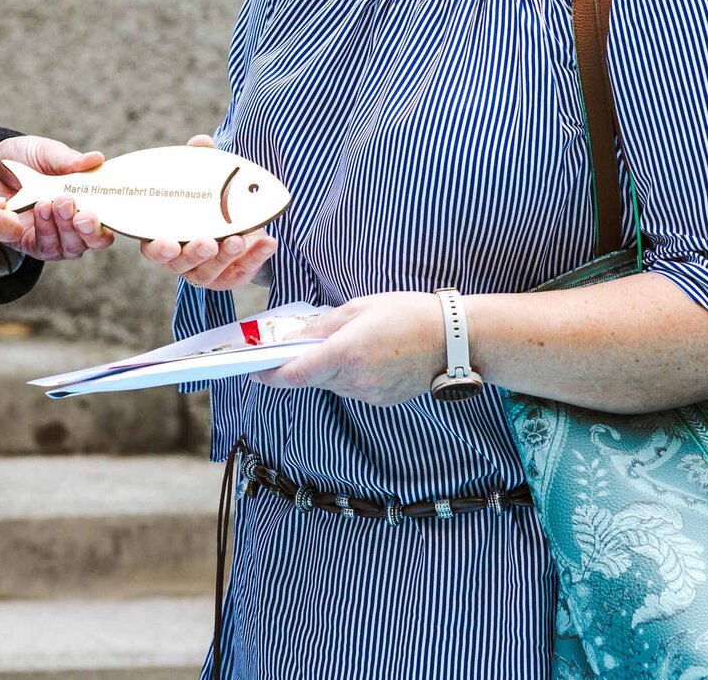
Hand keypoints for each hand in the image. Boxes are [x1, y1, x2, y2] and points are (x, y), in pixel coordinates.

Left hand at [0, 134, 110, 261]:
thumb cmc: (24, 159)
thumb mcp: (47, 153)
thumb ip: (69, 160)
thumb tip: (97, 159)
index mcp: (86, 202)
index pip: (107, 223)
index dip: (107, 223)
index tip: (95, 210)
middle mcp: (74, 224)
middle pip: (92, 241)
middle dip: (87, 229)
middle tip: (74, 208)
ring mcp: (54, 237)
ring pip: (70, 248)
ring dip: (63, 228)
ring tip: (50, 202)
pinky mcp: (31, 244)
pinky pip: (45, 247)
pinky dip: (45, 230)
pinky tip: (39, 209)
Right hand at [138, 134, 277, 289]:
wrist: (237, 221)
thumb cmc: (208, 201)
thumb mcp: (203, 180)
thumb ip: (200, 162)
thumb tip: (202, 142)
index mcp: (166, 235)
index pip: (154, 248)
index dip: (158, 248)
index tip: (169, 242)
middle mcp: (181, 258)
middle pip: (181, 262)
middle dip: (195, 253)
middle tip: (208, 242)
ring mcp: (204, 270)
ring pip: (210, 271)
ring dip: (225, 256)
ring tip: (238, 239)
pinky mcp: (228, 276)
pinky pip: (240, 271)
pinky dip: (255, 257)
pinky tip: (268, 242)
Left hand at [250, 291, 445, 404]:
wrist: (454, 339)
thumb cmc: (408, 313)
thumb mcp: (360, 307)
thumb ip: (323, 326)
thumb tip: (295, 339)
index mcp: (346, 353)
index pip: (295, 374)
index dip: (269, 375)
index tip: (253, 369)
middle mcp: (355, 380)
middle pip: (310, 380)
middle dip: (299, 365)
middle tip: (295, 346)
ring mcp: (369, 394)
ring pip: (331, 384)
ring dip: (325, 368)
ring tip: (343, 343)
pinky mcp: (381, 400)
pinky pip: (351, 389)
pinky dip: (346, 375)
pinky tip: (364, 355)